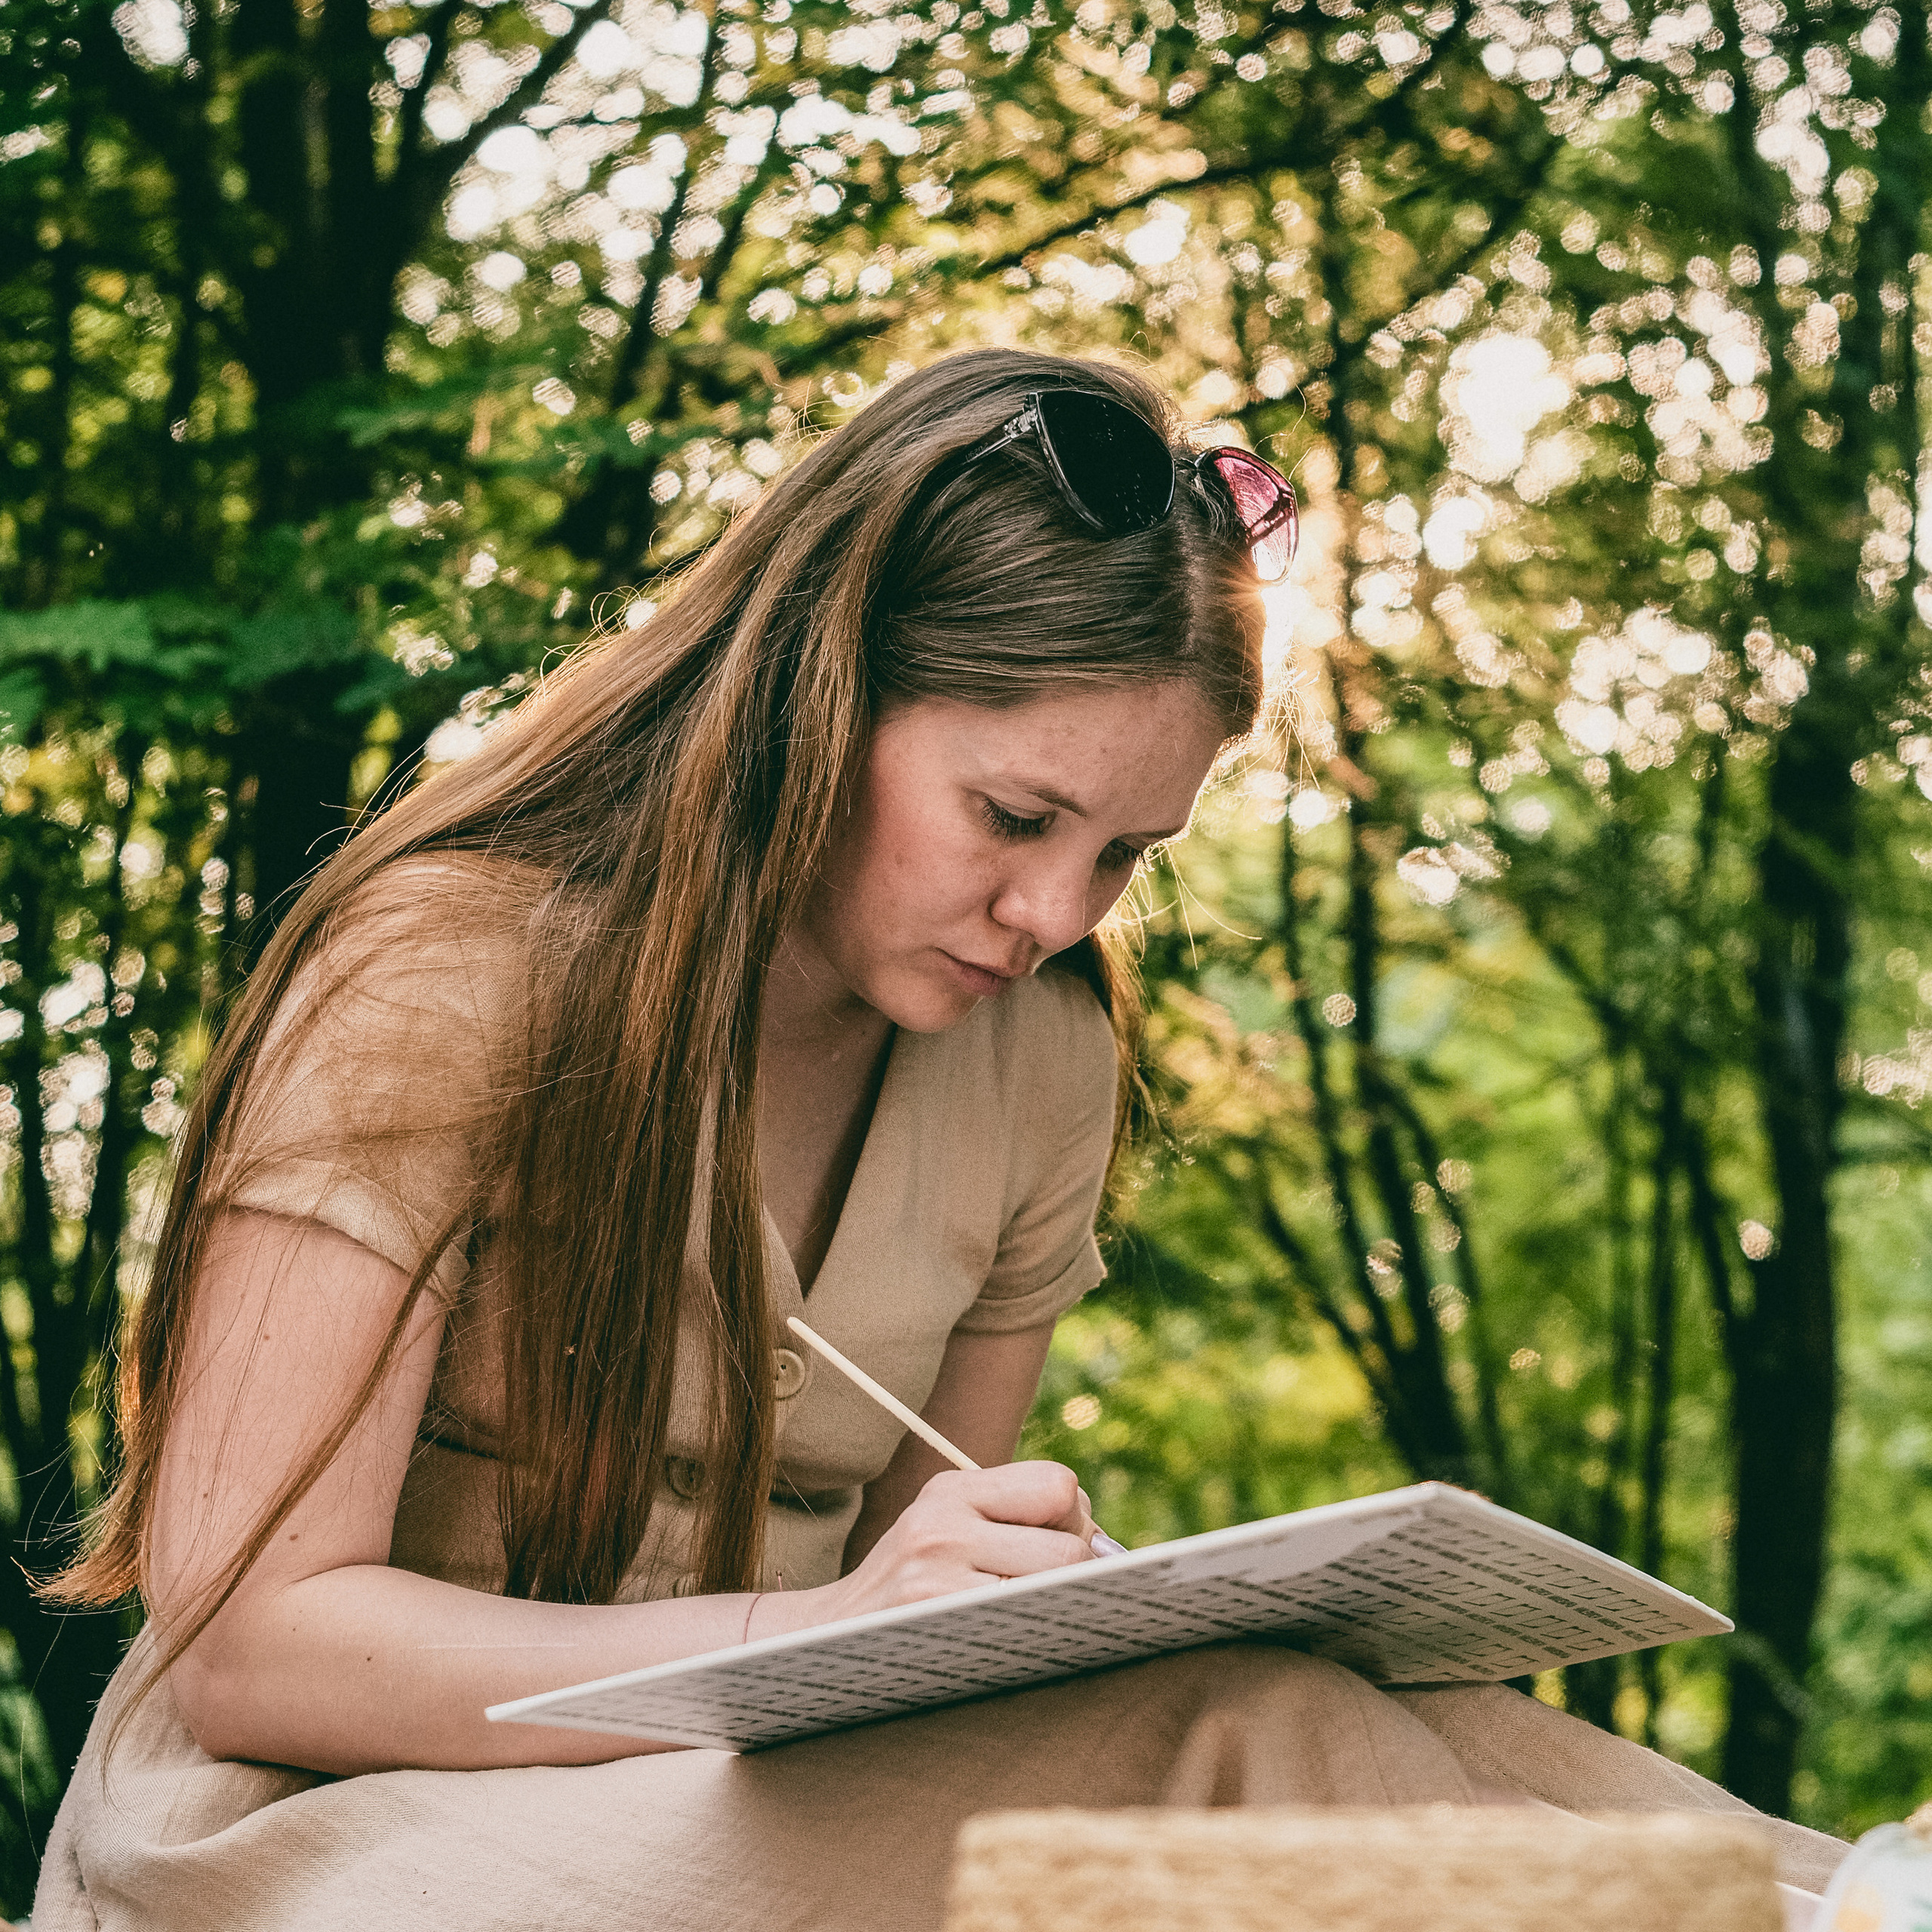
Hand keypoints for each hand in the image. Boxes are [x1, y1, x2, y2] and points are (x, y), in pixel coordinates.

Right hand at [765, 1463, 1096, 1634]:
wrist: (819, 1645)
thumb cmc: (908, 1590)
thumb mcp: (946, 1529)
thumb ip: (1014, 1520)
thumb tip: (1110, 1546)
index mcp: (950, 1490)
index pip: (1059, 1484)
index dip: (1074, 1520)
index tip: (1057, 1546)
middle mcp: (942, 1521)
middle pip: (1071, 1545)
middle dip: (1079, 1575)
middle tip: (1049, 1595)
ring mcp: (936, 1576)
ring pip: (1057, 1586)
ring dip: (1061, 1609)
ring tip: (1030, 1619)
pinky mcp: (935, 1623)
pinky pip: (1026, 1628)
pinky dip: (1036, 1636)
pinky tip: (1014, 1643)